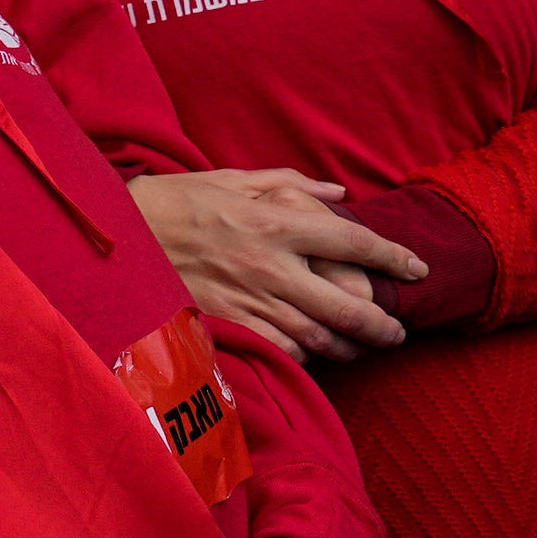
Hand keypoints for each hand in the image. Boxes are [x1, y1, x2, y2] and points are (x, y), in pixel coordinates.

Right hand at [130, 168, 430, 361]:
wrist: (120, 235)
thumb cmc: (178, 201)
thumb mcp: (234, 179)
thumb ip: (291, 184)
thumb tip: (338, 192)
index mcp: (277, 221)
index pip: (354, 241)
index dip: (393, 257)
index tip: (416, 269)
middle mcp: (271, 265)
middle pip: (346, 305)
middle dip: (381, 324)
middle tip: (397, 332)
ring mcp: (250, 301)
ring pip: (318, 338)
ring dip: (349, 348)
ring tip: (363, 348)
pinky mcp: (228, 326)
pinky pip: (280, 352)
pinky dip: (304, 358)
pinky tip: (313, 356)